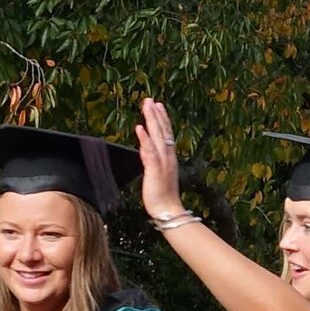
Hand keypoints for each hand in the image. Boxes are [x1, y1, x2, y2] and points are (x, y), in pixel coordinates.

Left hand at [134, 98, 184, 220]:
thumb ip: (156, 163)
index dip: (162, 119)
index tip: (158, 105)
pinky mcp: (155, 169)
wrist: (168, 211)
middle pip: (163, 131)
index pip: (167, 134)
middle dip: (156, 114)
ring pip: (158, 136)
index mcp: (169, 158)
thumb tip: (151, 157)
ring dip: (152, 120)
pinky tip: (140, 128)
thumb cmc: (163, 196)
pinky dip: (145, 139)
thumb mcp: (161, 176)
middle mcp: (168, 156)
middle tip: (150, 99)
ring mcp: (162, 162)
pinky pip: (150, 151)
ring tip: (147, 106)